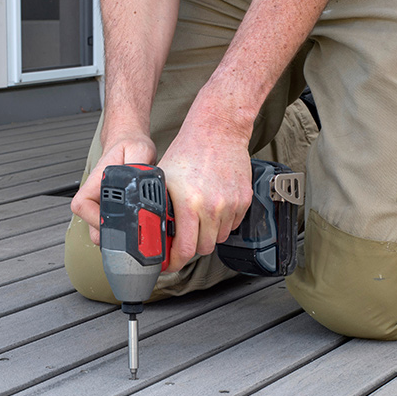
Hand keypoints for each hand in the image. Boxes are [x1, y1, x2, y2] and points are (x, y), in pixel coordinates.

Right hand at [71, 132, 156, 244]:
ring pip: (103, 235)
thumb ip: (139, 164)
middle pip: (94, 230)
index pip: (83, 207)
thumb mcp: (139, 150)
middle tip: (137, 231)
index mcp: (94, 183)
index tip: (118, 223)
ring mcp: (101, 209)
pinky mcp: (111, 215)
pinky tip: (142, 226)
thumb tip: (140, 182)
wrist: (130, 146)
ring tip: (142, 226)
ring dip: (121, 237)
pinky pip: (114, 233)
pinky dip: (127, 234)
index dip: (97, 220)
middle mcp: (94, 198)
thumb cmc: (130, 146)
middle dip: (115, 235)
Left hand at [158, 123, 252, 272]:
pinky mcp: (244, 200)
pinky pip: (233, 225)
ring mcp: (231, 205)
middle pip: (203, 248)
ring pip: (219, 238)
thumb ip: (159, 206)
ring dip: (207, 234)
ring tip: (198, 218)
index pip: (185, 249)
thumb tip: (152, 230)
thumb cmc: (188, 151)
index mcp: (189, 203)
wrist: (218, 131)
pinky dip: (222, 223)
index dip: (175, 262)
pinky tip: (212, 208)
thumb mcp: (163, 179)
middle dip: (191, 247)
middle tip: (183, 238)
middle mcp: (212, 207)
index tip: (170, 265)